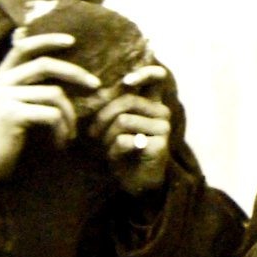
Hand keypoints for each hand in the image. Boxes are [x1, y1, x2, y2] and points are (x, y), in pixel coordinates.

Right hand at [0, 32, 100, 184]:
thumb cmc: (2, 135)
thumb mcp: (8, 103)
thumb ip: (22, 82)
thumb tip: (32, 50)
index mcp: (0, 75)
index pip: (23, 46)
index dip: (48, 40)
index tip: (72, 41)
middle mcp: (0, 82)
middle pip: (45, 65)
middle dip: (75, 73)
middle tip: (95, 84)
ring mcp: (4, 97)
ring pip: (54, 93)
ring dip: (70, 115)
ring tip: (71, 133)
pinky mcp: (11, 114)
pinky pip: (51, 114)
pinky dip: (62, 130)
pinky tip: (61, 142)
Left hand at [88, 65, 170, 195]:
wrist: (137, 183)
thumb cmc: (124, 150)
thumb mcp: (117, 124)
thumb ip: (115, 106)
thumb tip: (99, 89)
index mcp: (153, 103)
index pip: (157, 78)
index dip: (143, 73)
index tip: (126, 82)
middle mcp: (163, 112)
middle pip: (127, 101)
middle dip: (103, 117)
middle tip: (93, 133)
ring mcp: (163, 128)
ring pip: (123, 120)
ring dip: (106, 136)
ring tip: (106, 146)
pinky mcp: (159, 145)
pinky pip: (125, 140)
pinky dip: (113, 150)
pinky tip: (116, 157)